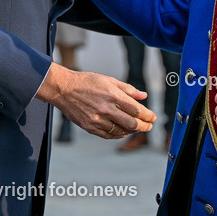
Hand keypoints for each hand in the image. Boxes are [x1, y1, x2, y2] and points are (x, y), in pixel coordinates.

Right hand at [35, 63, 156, 137]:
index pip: (137, 110)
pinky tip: (122, 131)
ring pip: (121, 131)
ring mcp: (98, 120)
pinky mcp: (90, 127)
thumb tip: (143, 96)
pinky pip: (109, 135)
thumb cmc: (86, 82)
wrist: (63, 88)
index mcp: (113, 95)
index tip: (153, 117)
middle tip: (149, 126)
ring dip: (131, 131)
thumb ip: (127, 89)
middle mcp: (107, 109)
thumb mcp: (108, 80)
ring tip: (136, 128)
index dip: (148, 116)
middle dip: (144, 126)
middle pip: (132, 124)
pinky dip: (118, 135)